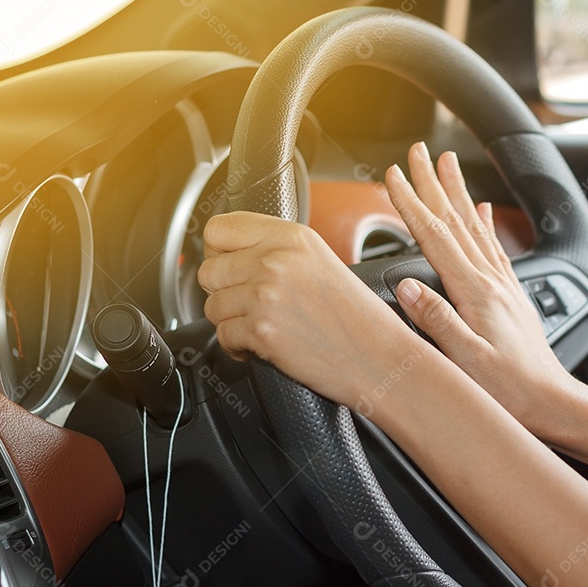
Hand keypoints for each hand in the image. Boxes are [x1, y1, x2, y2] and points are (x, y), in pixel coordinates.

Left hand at [197, 211, 424, 408]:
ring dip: (231, 321)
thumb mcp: (320, 261)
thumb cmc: (357, 316)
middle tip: (249, 304)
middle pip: (209, 271)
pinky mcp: (261, 330)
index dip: (219, 252)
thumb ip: (277, 251)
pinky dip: (238, 347)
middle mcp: (275, 261)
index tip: (231, 267)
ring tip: (261, 326)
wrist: (378, 357)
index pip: (219, 229)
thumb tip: (232, 255)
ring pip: (212, 306)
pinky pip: (223, 336)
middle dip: (224, 292)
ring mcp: (266, 295)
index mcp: (291, 237)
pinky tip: (263, 344)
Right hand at [386, 142, 581, 434]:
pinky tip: (485, 211)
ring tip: (448, 164)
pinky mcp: (510, 296)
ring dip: (458, 192)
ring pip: (475, 227)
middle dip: (433, 182)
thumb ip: (437, 321)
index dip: (412, 204)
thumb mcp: (467, 361)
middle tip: (418, 151)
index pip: (436, 236)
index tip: (393, 176)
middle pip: (456, 220)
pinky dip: (485, 224)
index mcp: (475, 293)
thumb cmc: (511, 390)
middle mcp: (491, 281)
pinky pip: (494, 248)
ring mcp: (503, 286)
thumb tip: (408, 286)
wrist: (553, 403)